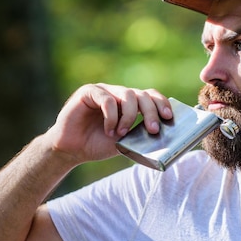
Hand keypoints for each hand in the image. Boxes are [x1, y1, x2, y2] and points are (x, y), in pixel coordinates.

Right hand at [45, 84, 172, 164]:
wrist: (72, 150)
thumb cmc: (98, 145)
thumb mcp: (125, 143)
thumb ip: (140, 136)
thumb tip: (162, 137)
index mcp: (129, 103)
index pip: (150, 96)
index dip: (161, 103)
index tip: (169, 117)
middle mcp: (118, 94)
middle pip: (142, 95)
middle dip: (151, 112)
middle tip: (153, 129)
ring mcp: (104, 91)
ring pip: (127, 95)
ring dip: (129, 116)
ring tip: (122, 133)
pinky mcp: (89, 92)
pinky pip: (107, 99)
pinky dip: (112, 116)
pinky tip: (108, 130)